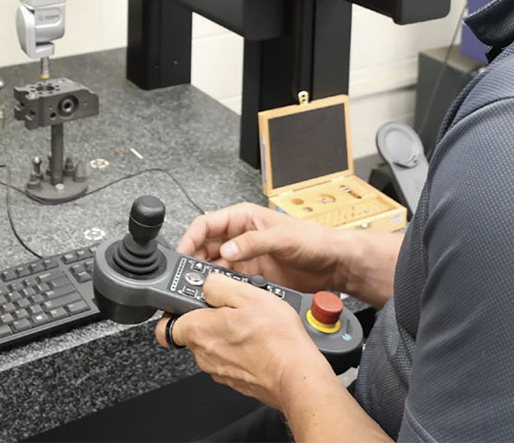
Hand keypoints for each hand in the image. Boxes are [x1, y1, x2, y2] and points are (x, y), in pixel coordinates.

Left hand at [155, 272, 325, 409]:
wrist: (296, 374)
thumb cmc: (275, 338)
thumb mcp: (247, 293)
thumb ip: (218, 285)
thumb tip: (207, 284)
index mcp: (198, 331)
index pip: (166, 324)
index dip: (176, 309)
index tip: (191, 300)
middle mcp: (204, 354)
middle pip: (193, 332)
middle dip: (209, 318)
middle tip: (233, 306)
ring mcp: (219, 370)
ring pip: (214, 345)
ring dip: (227, 333)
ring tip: (251, 322)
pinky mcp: (236, 380)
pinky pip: (230, 359)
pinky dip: (240, 349)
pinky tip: (258, 340)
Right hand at [176, 202, 348, 293]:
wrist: (332, 263)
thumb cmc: (313, 239)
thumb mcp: (282, 237)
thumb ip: (253, 242)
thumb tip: (227, 249)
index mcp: (243, 218)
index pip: (207, 224)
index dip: (190, 237)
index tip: (180, 253)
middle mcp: (240, 237)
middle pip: (205, 247)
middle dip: (192, 260)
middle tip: (184, 277)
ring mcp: (244, 258)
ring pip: (213, 266)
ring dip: (204, 277)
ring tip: (197, 289)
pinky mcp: (251, 277)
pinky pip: (228, 282)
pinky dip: (219, 289)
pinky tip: (217, 296)